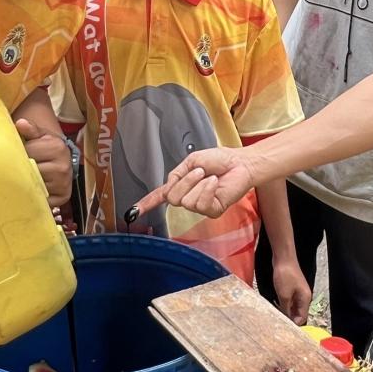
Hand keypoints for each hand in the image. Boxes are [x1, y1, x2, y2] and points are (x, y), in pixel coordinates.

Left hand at [14, 118, 72, 209]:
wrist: (63, 160)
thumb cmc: (48, 146)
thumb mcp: (41, 135)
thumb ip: (30, 129)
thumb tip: (20, 123)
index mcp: (57, 148)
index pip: (28, 153)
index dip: (18, 153)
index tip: (16, 153)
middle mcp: (63, 167)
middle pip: (30, 171)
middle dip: (20, 170)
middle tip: (15, 168)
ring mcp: (62, 185)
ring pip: (34, 186)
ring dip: (25, 184)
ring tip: (22, 179)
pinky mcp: (62, 198)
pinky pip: (41, 200)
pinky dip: (33, 197)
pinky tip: (28, 191)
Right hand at [141, 147, 255, 219]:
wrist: (239, 162)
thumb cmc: (219, 160)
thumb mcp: (192, 161)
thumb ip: (176, 174)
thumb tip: (168, 188)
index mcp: (181, 185)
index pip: (160, 197)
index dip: (146, 204)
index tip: (133, 212)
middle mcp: (188, 198)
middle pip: (173, 198)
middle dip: (185, 182)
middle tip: (199, 171)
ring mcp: (200, 206)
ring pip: (186, 201)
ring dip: (198, 183)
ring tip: (210, 176)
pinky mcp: (212, 211)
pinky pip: (201, 203)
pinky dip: (208, 189)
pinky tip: (215, 182)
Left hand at [272, 257, 312, 324]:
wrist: (284, 258)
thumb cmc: (285, 276)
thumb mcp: (284, 295)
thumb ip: (286, 309)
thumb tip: (287, 321)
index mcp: (305, 299)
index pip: (302, 318)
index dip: (293, 324)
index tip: (283, 327)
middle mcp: (304, 297)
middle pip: (298, 313)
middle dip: (289, 318)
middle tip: (277, 321)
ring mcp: (298, 292)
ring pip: (293, 307)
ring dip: (286, 311)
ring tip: (276, 314)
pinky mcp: (293, 288)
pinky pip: (290, 300)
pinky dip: (284, 304)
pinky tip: (276, 304)